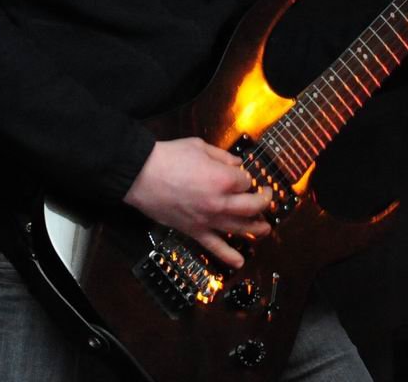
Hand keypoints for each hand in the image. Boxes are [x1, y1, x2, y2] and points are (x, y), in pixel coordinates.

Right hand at [122, 137, 271, 269]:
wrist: (140, 175)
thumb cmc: (168, 157)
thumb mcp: (199, 146)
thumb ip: (222, 156)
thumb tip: (236, 164)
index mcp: (223, 179)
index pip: (246, 181)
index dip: (245, 176)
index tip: (239, 174)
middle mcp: (220, 202)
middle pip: (252, 206)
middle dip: (263, 201)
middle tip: (266, 196)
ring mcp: (208, 220)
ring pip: (240, 228)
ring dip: (257, 229)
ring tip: (265, 227)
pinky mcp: (194, 231)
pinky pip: (214, 247)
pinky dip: (228, 256)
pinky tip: (240, 262)